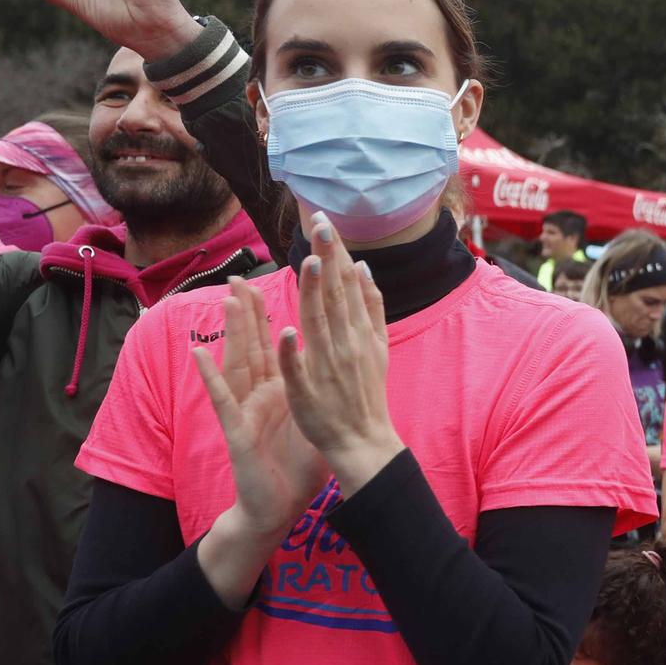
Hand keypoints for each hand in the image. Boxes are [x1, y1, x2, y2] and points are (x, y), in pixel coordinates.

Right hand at [192, 277, 328, 538]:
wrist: (279, 507)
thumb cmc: (296, 466)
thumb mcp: (313, 421)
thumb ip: (317, 392)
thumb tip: (338, 366)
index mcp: (281, 391)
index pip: (276, 347)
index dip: (274, 318)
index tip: (275, 286)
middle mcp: (260, 396)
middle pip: (253, 347)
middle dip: (248, 314)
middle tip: (241, 278)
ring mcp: (245, 411)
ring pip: (237, 364)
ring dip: (232, 333)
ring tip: (228, 301)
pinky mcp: (237, 430)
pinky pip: (222, 400)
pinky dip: (211, 377)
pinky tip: (199, 354)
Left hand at [278, 213, 404, 492]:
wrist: (365, 443)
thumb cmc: (366, 394)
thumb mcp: (378, 346)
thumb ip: (372, 308)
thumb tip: (365, 269)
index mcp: (358, 332)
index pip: (345, 285)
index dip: (335, 253)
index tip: (326, 221)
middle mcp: (344, 344)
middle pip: (334, 295)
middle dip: (328, 258)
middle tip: (320, 223)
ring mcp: (326, 367)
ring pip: (318, 324)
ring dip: (315, 293)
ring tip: (310, 262)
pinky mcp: (307, 392)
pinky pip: (298, 370)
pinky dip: (294, 352)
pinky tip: (287, 331)